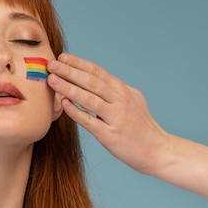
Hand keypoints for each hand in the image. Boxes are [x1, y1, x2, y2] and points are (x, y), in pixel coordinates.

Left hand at [47, 53, 169, 173]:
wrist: (157, 150)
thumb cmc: (141, 126)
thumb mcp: (132, 100)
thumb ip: (114, 90)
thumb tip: (95, 79)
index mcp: (122, 90)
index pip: (97, 71)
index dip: (78, 63)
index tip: (62, 57)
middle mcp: (120, 100)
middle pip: (91, 81)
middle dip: (69, 71)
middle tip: (51, 64)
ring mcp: (116, 117)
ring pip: (89, 99)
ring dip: (68, 88)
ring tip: (52, 80)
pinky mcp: (111, 135)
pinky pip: (90, 122)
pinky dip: (76, 112)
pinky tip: (64, 104)